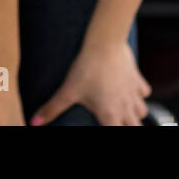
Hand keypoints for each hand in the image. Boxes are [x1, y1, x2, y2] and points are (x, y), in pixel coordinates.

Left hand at [30, 40, 150, 125]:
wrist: (105, 43)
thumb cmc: (86, 68)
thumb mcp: (67, 90)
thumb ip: (52, 108)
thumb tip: (33, 122)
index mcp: (110, 115)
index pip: (117, 134)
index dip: (111, 132)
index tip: (104, 125)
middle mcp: (125, 107)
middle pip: (135, 127)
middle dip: (128, 127)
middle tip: (116, 121)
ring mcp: (133, 93)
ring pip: (142, 112)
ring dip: (135, 113)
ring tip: (123, 110)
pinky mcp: (138, 79)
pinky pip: (145, 92)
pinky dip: (139, 94)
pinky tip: (130, 89)